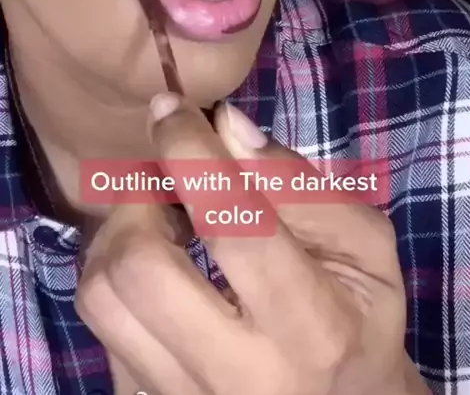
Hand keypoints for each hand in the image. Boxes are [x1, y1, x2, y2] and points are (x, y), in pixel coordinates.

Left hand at [76, 96, 429, 394]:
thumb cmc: (359, 316)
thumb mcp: (364, 244)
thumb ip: (298, 183)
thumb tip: (226, 125)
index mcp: (312, 328)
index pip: (233, 225)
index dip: (190, 153)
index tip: (170, 108)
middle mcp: (238, 376)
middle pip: (141, 267)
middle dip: (140, 197)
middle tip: (164, 177)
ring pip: (102, 298)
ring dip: (119, 233)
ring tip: (159, 218)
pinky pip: (100, 327)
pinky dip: (118, 275)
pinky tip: (158, 267)